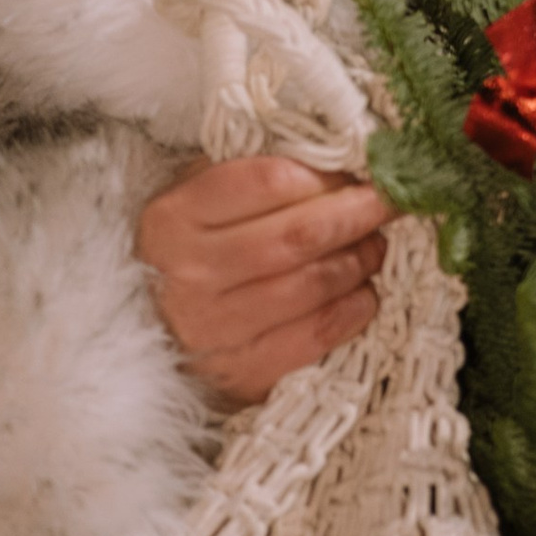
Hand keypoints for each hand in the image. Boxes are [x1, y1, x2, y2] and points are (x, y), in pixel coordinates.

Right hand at [136, 156, 391, 404]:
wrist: (146, 331)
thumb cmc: (187, 251)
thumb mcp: (197, 198)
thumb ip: (253, 173)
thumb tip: (339, 161)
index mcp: (175, 217)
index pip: (268, 181)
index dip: (326, 174)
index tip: (359, 171)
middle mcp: (189, 274)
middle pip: (298, 236)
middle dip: (357, 214)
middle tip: (389, 203)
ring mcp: (212, 330)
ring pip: (311, 286)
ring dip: (358, 261)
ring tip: (374, 247)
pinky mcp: (239, 374)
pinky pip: (313, 337)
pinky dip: (351, 311)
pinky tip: (363, 294)